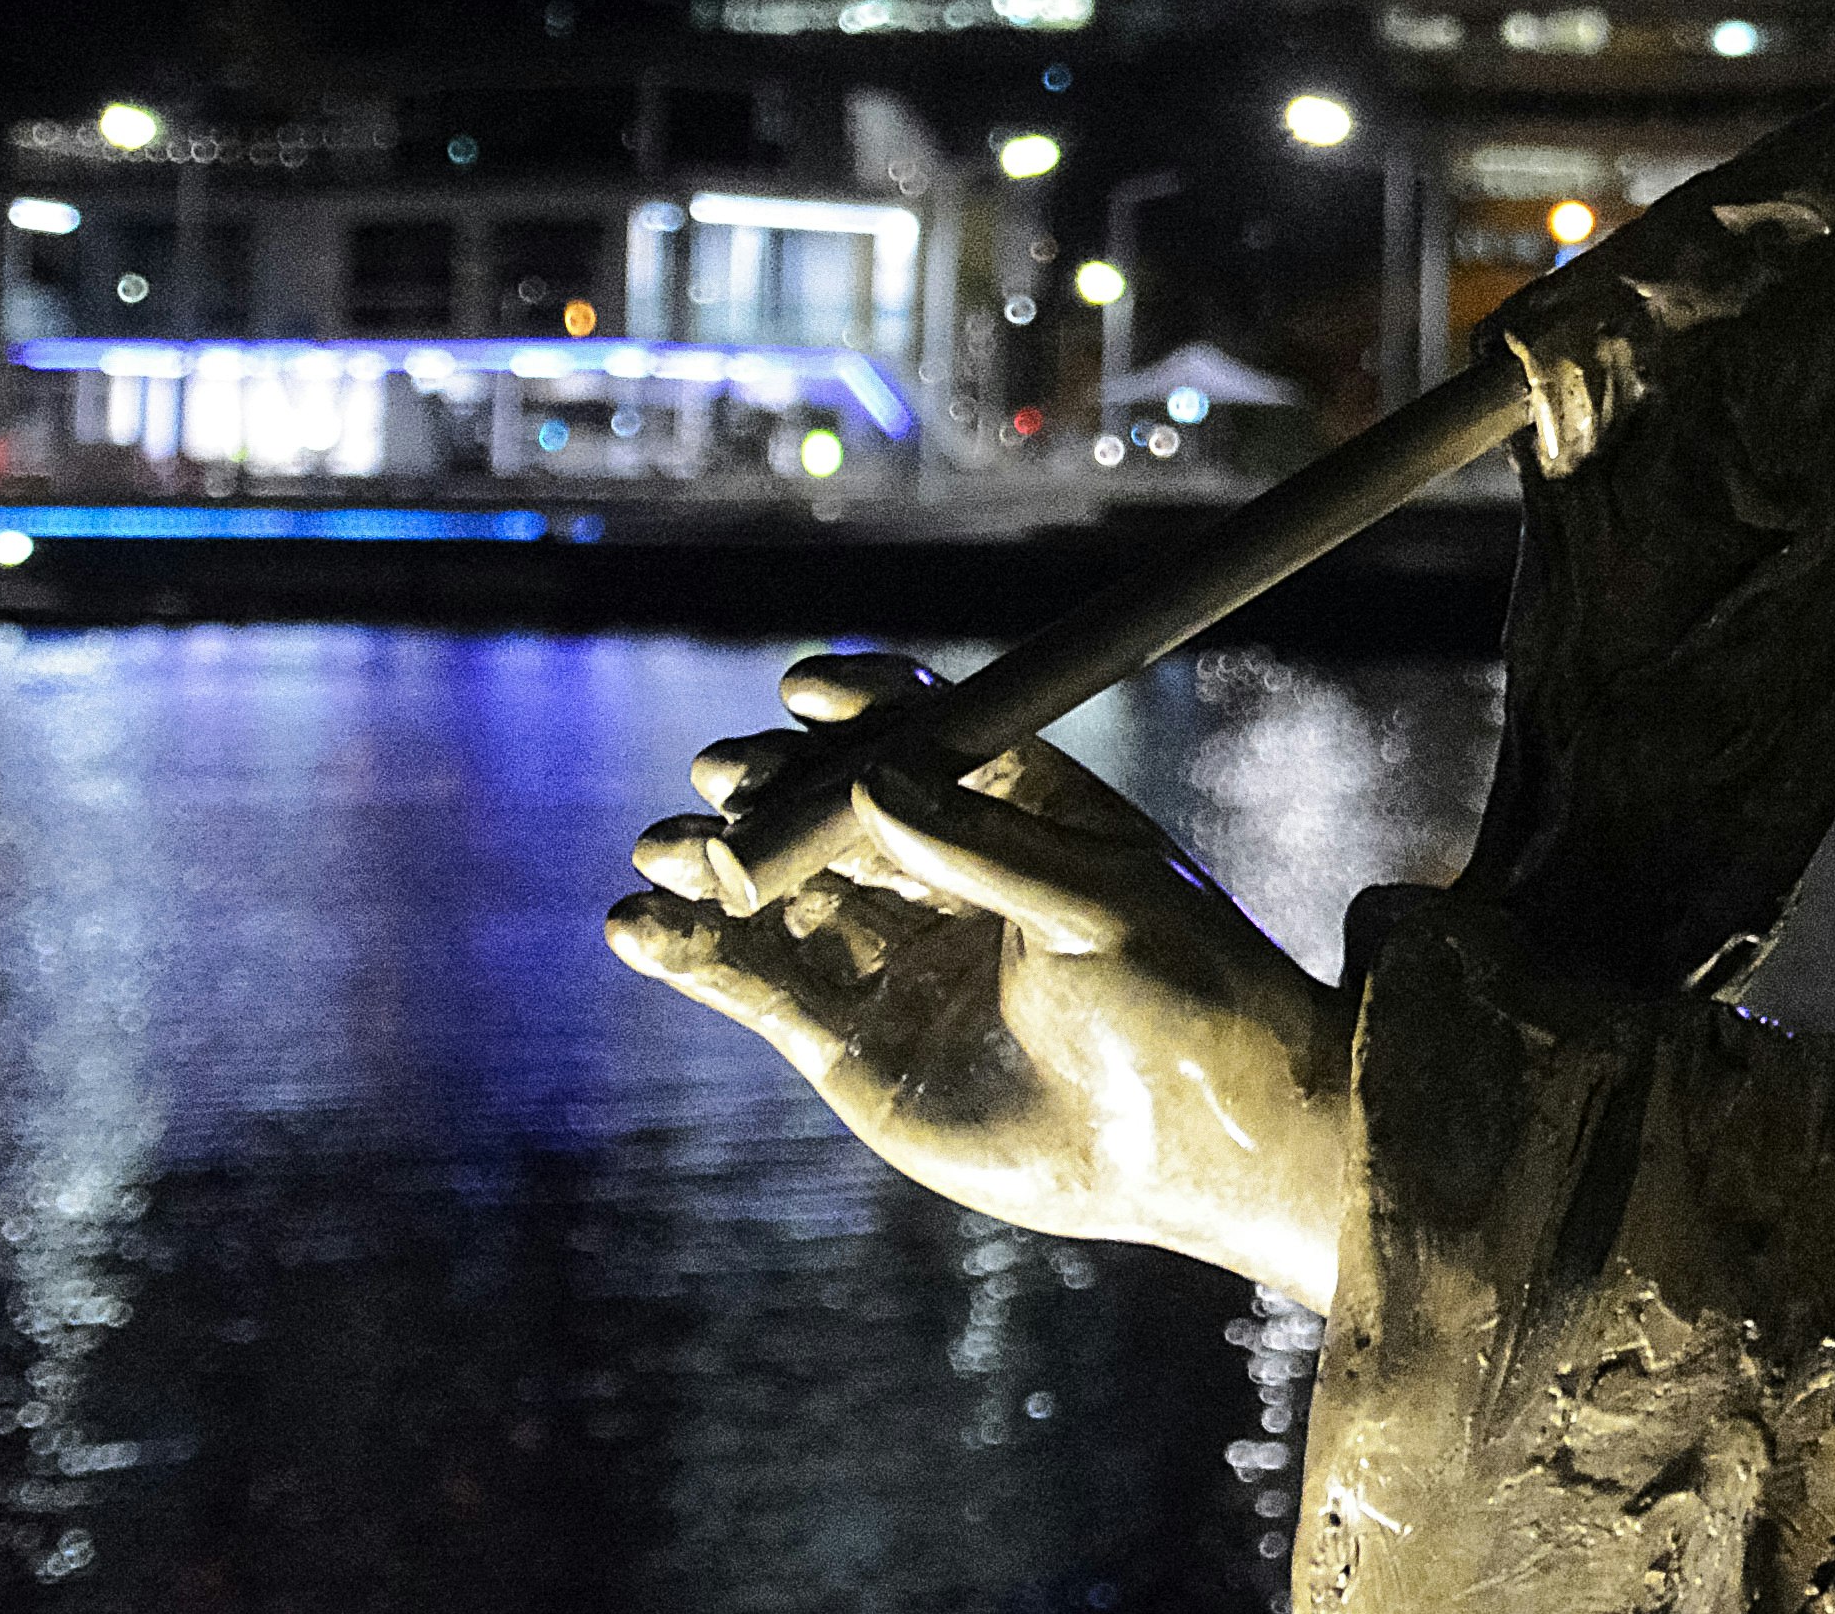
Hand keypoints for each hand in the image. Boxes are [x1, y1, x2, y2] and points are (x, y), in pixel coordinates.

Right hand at [605, 651, 1354, 1302]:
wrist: (1197, 1142)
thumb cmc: (1181, 998)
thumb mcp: (1094, 904)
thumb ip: (979, 847)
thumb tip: (868, 779)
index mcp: (1020, 808)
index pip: (923, 735)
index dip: (859, 708)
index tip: (803, 692)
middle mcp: (946, 875)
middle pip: (834, 808)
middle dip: (771, 789)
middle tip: (723, 778)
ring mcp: (895, 959)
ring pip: (783, 894)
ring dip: (715, 868)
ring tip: (662, 851)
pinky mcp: (856, 1045)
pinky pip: (761, 987)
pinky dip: (694, 958)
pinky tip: (637, 929)